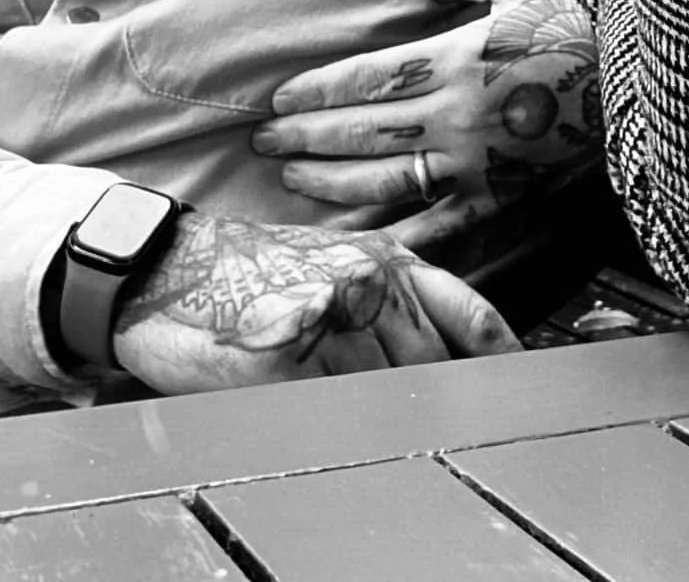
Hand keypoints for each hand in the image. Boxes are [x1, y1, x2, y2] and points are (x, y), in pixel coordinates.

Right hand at [113, 210, 516, 388]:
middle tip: (420, 427)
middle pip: (433, 370)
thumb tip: (446, 361)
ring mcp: (333, 319)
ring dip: (371, 419)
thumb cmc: (243, 273)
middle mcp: (369, 284)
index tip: (525, 390)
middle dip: (428, 402)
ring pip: (386, 398)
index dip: (504, 361)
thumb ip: (390, 306)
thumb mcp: (332, 264)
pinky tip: (300, 412)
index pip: (472, 317)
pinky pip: (330, 416)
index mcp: (387, 261)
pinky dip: (324, 425)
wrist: (163, 268)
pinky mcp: (290, 359)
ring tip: (328, 403)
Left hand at [252, 0, 602, 254]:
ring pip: (386, 180)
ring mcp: (478, 164)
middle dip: (305, 136)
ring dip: (331, 182)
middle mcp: (458, 116)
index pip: (367, 79)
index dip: (316, 89)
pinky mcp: (501, 198)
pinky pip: (438, 226)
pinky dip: (394, 238)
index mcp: (459, 58)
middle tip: (262, 142)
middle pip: (363, 130)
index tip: (277, 97)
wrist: (642, 88)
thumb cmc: (579, 25)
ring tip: (293, 179)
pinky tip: (354, 242)